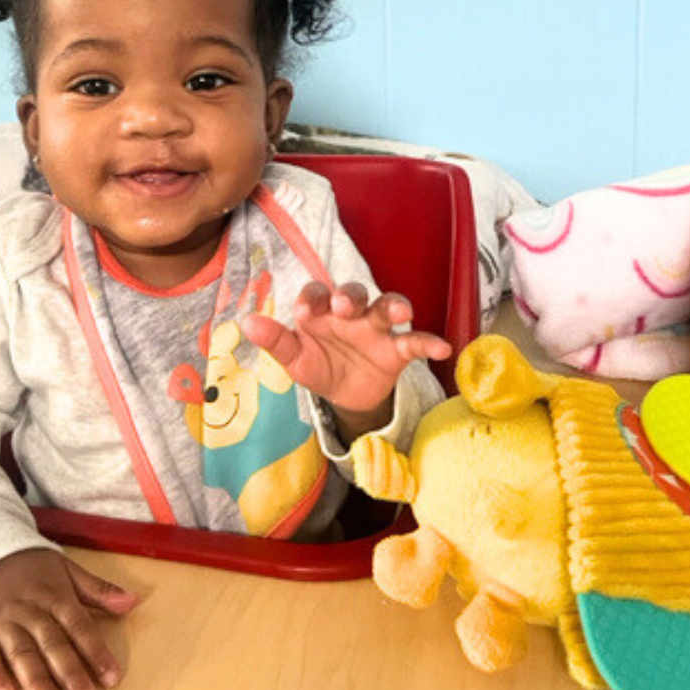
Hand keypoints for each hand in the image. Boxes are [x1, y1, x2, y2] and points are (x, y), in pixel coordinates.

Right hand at [0, 548, 139, 689]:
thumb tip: (133, 601)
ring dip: (36, 679)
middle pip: (52, 643)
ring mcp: (1, 621)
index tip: (112, 678)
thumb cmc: (30, 569)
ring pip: (21, 651)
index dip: (96, 651)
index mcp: (54, 595)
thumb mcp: (66, 570)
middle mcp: (29, 609)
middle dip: (69, 673)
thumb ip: (98, 590)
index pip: (78, 625)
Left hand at [242, 282, 450, 421]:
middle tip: (343, 306)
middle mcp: (349, 313)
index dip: (312, 298)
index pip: (316, 294)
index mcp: (320, 312)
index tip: (304, 311)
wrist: (346, 396)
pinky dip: (429, 342)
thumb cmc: (318, 365)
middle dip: (350, 296)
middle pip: (353, 293)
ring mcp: (376, 328)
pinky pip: (415, 341)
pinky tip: (441, 348)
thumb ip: (276, 341)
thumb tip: (247, 324)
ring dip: (393, 304)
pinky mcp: (397, 349)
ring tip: (400, 311)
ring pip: (386, 306)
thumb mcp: (295, 359)